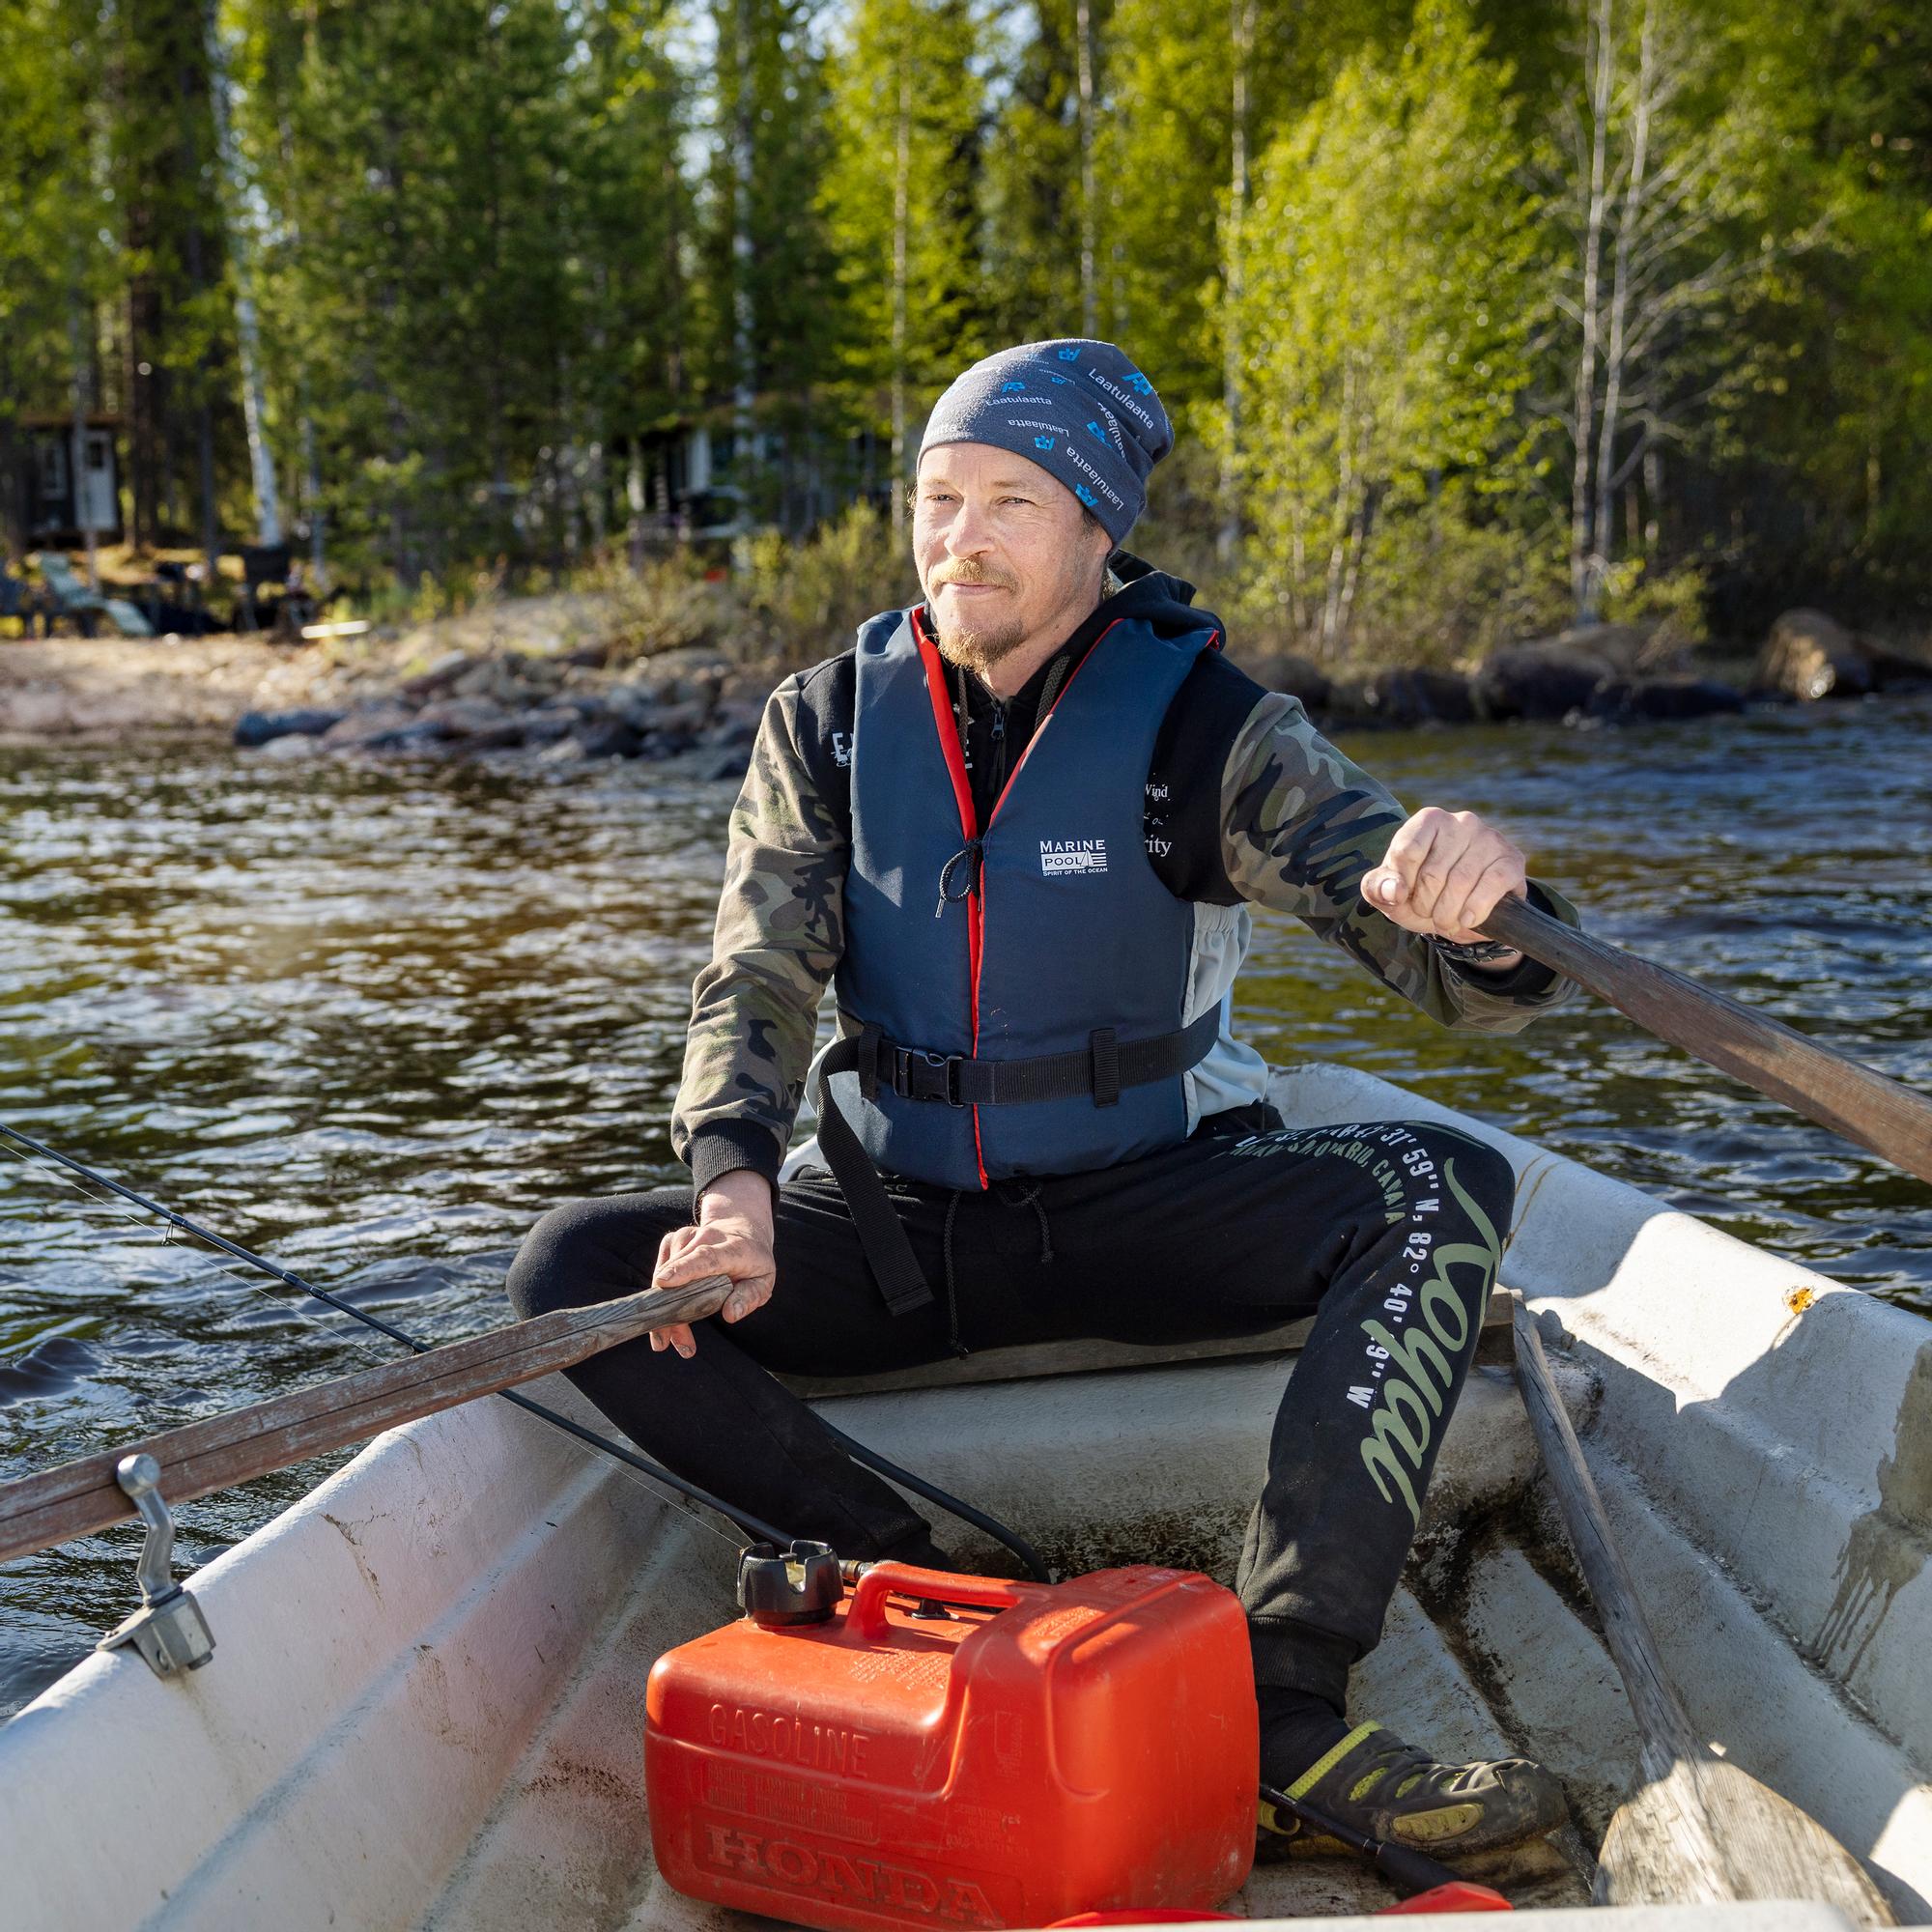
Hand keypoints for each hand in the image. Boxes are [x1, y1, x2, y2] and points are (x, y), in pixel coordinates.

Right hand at [650, 1170, 775, 1358]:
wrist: (742, 1231)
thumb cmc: (753, 1263)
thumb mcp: (763, 1282)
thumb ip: (749, 1297)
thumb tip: (730, 1314)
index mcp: (731, 1249)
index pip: (706, 1257)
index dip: (684, 1269)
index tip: (664, 1283)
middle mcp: (705, 1238)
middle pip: (676, 1273)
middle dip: (667, 1311)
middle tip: (664, 1343)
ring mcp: (686, 1237)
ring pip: (662, 1276)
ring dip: (664, 1311)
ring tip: (672, 1337)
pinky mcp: (672, 1241)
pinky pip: (659, 1273)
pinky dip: (661, 1298)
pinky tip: (672, 1315)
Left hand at [1360, 807, 1527, 953]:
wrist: (1466, 909)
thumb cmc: (1423, 893)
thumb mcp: (1392, 892)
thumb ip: (1378, 888)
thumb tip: (1395, 890)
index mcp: (1428, 820)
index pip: (1406, 852)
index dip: (1403, 885)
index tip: (1406, 897)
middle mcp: (1460, 822)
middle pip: (1433, 873)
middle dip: (1426, 906)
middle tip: (1429, 916)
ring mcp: (1489, 838)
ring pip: (1460, 883)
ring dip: (1448, 914)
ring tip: (1446, 922)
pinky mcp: (1511, 859)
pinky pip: (1491, 886)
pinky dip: (1475, 911)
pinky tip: (1467, 920)